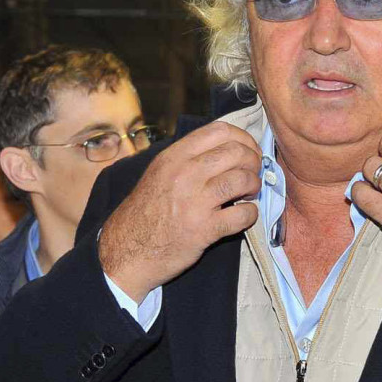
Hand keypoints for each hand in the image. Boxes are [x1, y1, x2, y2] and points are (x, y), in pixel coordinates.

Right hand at [99, 122, 261, 302]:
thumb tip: (228, 148)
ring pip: (242, 179)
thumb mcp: (160, 173)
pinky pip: (242, 215)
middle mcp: (184, 174)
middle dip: (253, 162)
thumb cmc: (147, 211)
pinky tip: (244, 215)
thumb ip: (189, 158)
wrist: (128, 250)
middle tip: (251, 174)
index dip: (243, 139)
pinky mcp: (205, 229)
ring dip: (254, 186)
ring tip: (249, 194)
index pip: (219, 130)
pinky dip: (250, 214)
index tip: (248, 151)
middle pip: (236, 152)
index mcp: (174, 157)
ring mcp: (195, 202)